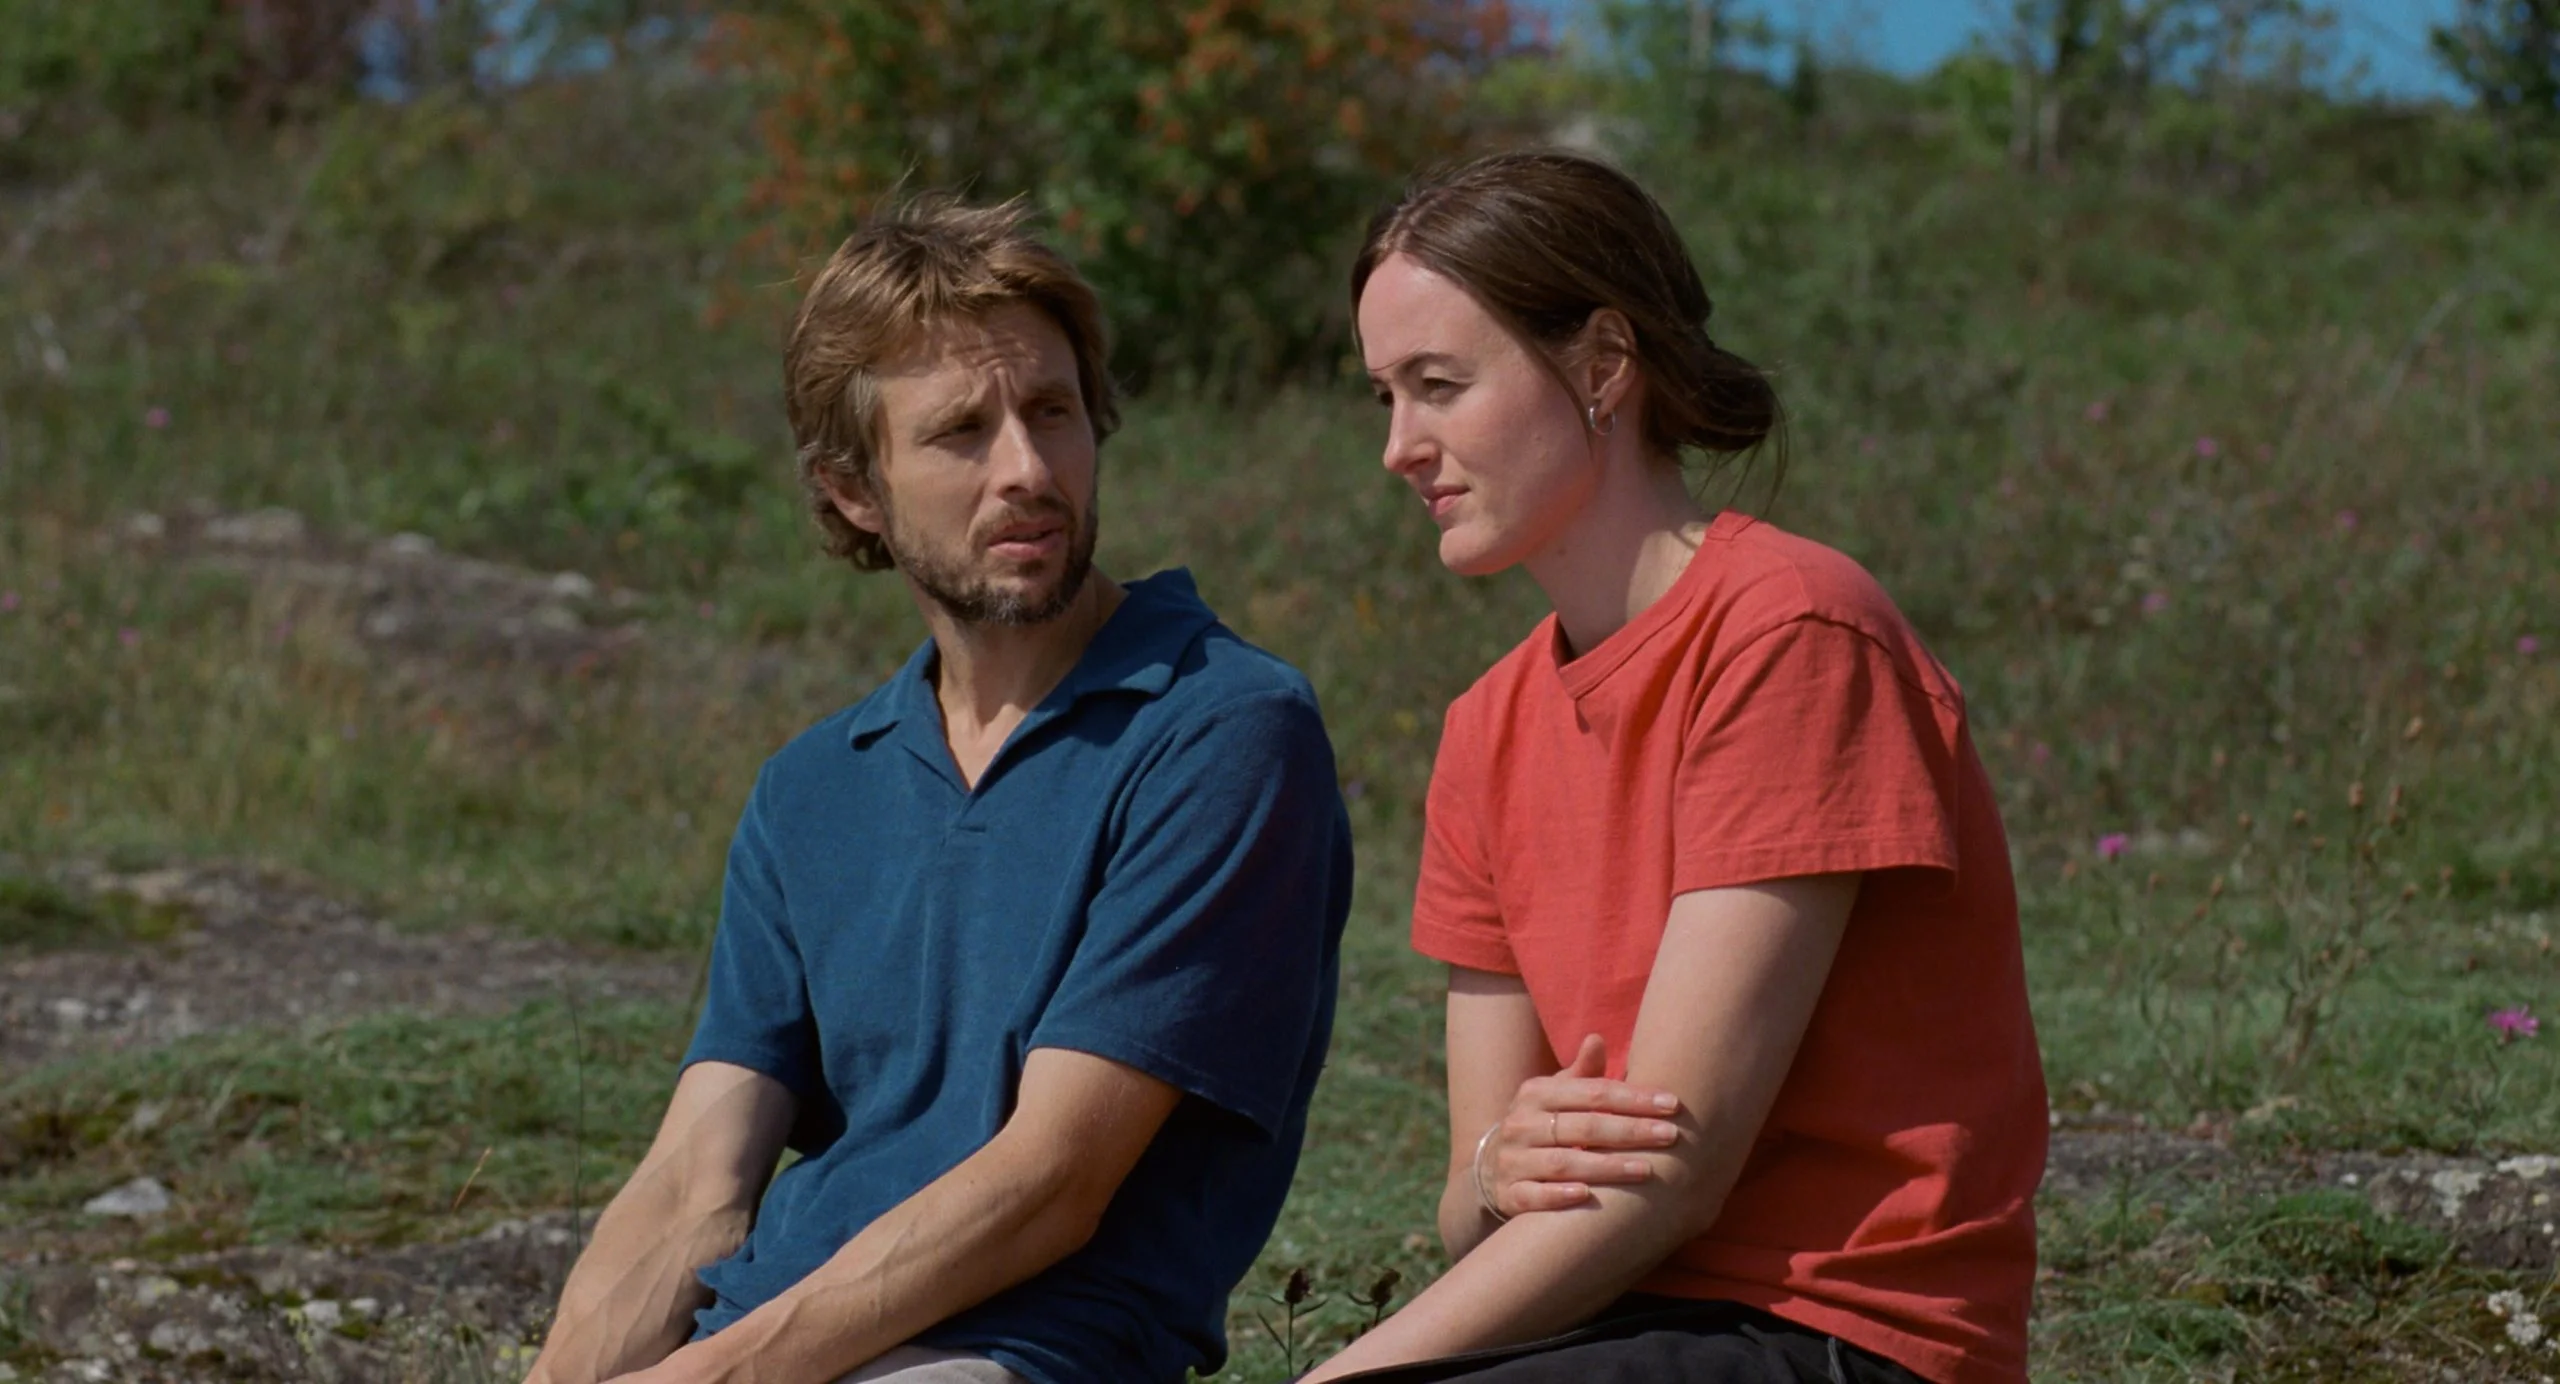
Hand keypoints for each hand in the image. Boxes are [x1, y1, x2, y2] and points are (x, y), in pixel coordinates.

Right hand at [1478, 1034, 1681, 1216]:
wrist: (1490, 1169)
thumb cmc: (1541, 1125)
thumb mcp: (1555, 1095)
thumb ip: (1581, 1073)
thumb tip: (1597, 1038)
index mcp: (1536, 1093)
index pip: (1592, 1093)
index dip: (1633, 1097)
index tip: (1672, 1104)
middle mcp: (1522, 1124)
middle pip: (1583, 1126)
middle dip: (1630, 1130)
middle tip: (1671, 1136)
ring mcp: (1513, 1160)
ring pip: (1563, 1163)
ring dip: (1606, 1166)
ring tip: (1647, 1170)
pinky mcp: (1509, 1194)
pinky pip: (1533, 1195)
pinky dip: (1558, 1196)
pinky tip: (1587, 1196)